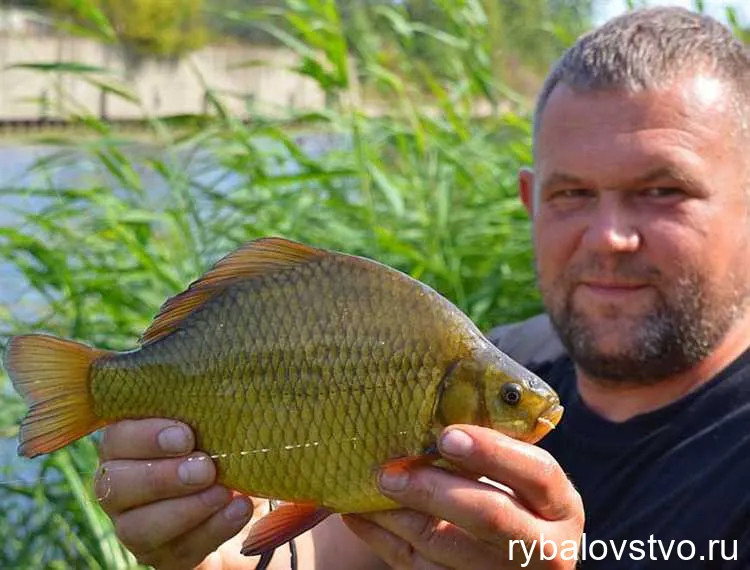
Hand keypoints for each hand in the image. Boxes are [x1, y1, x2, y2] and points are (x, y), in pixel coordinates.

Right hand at [95, 419, 253, 568]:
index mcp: (127, 444)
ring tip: (223, 492)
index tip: (185, 436)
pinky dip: (212, 529)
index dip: (145, 438)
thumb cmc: (224, 447)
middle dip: (162, 478)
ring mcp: (135, 526)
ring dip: (186, 508)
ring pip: (137, 527)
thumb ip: (208, 410)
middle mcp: (120, 486)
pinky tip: (238, 510)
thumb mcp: (217, 424)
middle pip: (115, 485)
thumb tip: (227, 390)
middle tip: (205, 468)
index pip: (116, 438)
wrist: (244, 498)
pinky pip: (176, 550)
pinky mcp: (161, 556)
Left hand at [341, 425, 583, 568]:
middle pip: (489, 516)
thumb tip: (428, 413)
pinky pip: (415, 568)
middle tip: (389, 471)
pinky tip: (359, 513)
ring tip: (368, 485)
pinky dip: (382, 538)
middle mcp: (543, 548)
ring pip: (444, 547)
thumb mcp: (519, 477)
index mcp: (560, 506)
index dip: (492, 452)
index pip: (537, 474)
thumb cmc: (513, 498)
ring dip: (397, 514)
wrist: (516, 560)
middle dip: (433, 490)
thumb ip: (491, 451)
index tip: (447, 435)